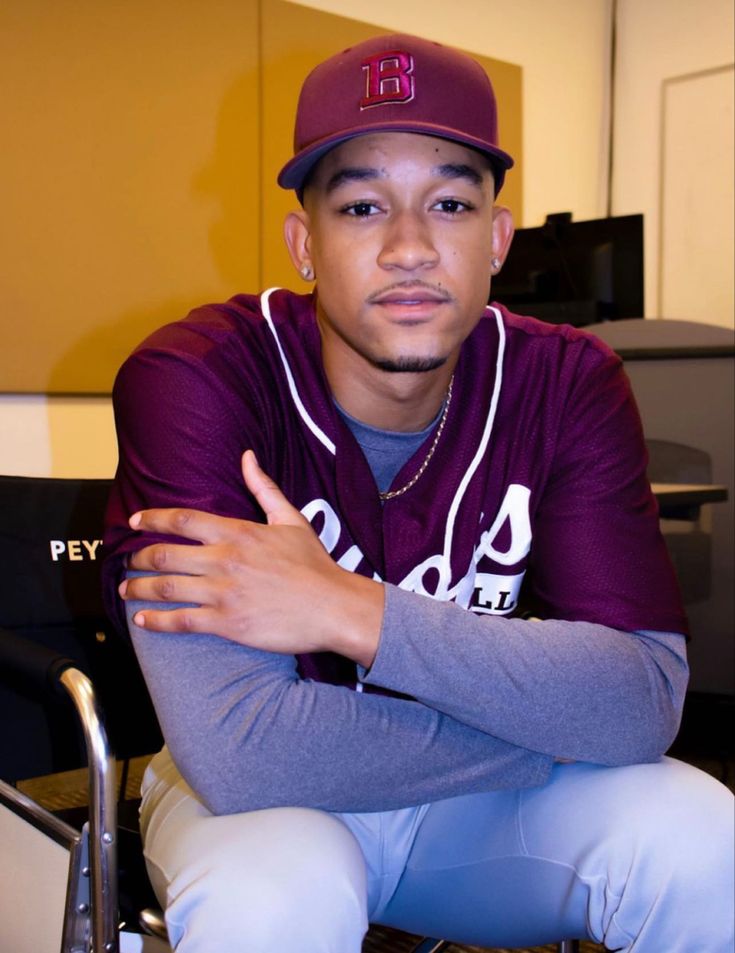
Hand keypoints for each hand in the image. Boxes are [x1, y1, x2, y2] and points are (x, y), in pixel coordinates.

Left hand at [120, 450, 382, 665]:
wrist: (333, 607)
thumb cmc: (314, 565)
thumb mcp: (291, 519)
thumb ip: (264, 488)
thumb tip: (247, 457)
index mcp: (238, 532)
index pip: (183, 519)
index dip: (153, 518)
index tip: (134, 520)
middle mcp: (225, 559)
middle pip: (165, 554)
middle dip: (137, 559)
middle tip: (126, 564)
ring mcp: (224, 592)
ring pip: (166, 587)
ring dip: (138, 588)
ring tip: (125, 590)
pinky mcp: (227, 622)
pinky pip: (181, 621)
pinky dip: (156, 621)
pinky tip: (142, 621)